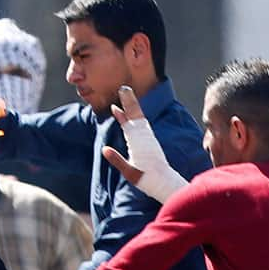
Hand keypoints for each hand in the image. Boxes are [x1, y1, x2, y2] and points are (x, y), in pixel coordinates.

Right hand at [104, 85, 186, 202]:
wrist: (164, 181)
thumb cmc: (146, 178)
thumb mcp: (130, 172)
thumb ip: (117, 160)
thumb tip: (104, 149)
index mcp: (138, 142)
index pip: (129, 122)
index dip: (123, 112)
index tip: (115, 103)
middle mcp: (144, 137)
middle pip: (135, 115)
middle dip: (129, 101)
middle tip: (123, 88)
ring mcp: (147, 137)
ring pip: (138, 117)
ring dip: (131, 106)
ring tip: (123, 96)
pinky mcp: (149, 140)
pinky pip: (139, 124)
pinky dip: (131, 117)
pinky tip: (124, 114)